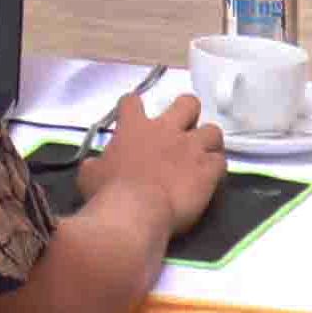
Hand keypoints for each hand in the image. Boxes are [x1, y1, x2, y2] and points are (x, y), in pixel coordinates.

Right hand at [79, 92, 223, 236]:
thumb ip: (97, 163)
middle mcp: (166, 130)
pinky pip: (221, 161)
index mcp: (134, 126)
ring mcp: (191, 149)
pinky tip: (210, 175)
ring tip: (203, 152)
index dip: (133, 106)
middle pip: (188, 104)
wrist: (137, 211)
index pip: (132, 101)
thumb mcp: (90, 173)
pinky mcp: (208, 171)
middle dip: (187, 111)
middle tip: (183, 126)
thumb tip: (96, 165)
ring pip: (213, 130)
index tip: (132, 116)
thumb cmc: (108, 191)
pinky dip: (216, 166)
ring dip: (208, 140)